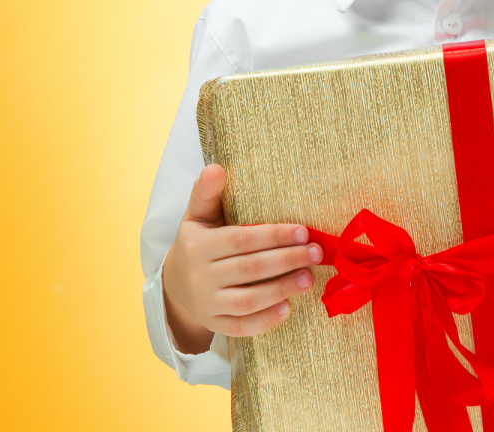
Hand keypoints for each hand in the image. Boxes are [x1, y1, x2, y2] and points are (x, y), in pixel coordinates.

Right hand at [162, 164, 323, 353]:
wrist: (176, 284)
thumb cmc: (197, 242)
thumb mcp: (197, 215)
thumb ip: (207, 192)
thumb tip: (216, 167)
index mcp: (198, 245)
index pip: (241, 240)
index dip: (274, 236)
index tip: (304, 231)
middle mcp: (200, 276)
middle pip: (250, 269)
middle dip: (287, 260)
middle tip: (317, 253)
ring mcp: (207, 304)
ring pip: (248, 300)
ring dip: (282, 289)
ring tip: (309, 277)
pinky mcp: (215, 324)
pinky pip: (241, 327)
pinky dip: (265, 320)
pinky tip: (288, 307)